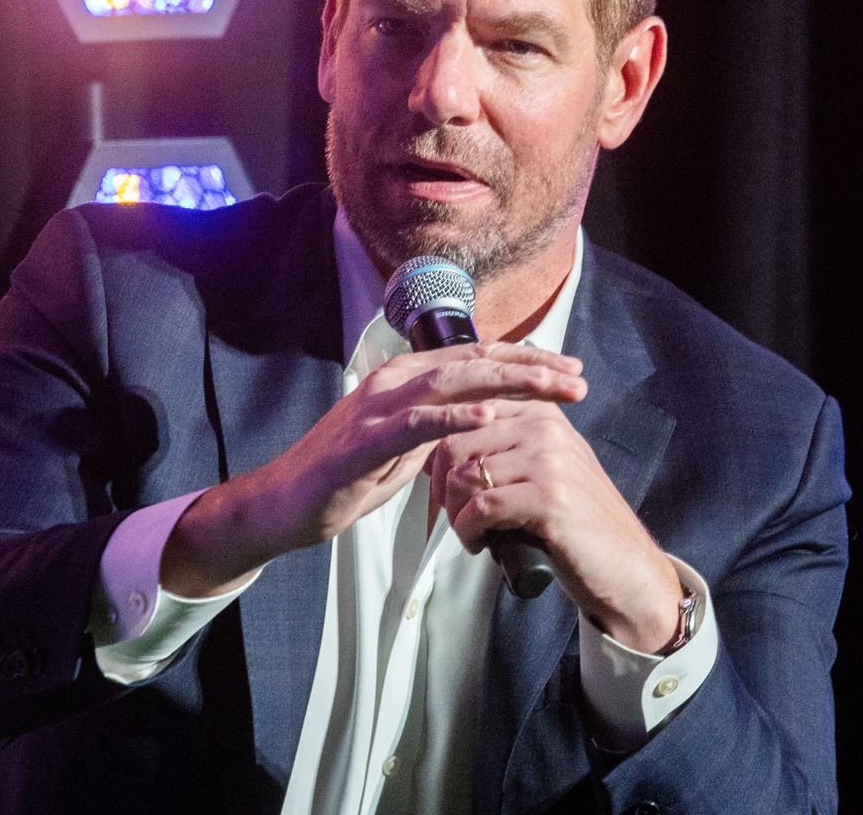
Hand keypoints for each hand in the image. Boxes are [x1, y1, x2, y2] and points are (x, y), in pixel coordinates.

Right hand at [161, 342, 585, 595]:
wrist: (285, 503)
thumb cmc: (344, 477)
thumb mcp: (403, 448)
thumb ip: (437, 429)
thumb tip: (478, 423)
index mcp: (406, 377)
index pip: (476, 358)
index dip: (526, 360)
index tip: (569, 369)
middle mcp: (394, 379)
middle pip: (474, 361)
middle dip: (531, 367)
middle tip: (578, 376)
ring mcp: (377, 405)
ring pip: (453, 381)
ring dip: (508, 382)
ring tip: (551, 388)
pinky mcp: (364, 439)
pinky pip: (416, 423)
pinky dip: (455, 416)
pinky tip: (491, 415)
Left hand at [428, 401, 681, 652]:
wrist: (625, 565)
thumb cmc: (577, 521)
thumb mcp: (546, 466)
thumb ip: (507, 444)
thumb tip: (441, 445)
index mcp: (540, 411)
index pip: (465, 413)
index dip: (441, 454)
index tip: (447, 485)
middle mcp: (545, 427)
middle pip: (454, 442)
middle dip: (440, 484)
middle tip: (453, 514)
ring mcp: (549, 460)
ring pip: (463, 476)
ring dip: (454, 512)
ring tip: (470, 532)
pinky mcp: (549, 497)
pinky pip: (481, 507)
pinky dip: (468, 531)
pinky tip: (480, 544)